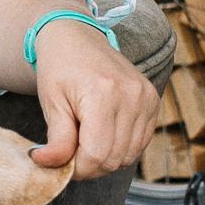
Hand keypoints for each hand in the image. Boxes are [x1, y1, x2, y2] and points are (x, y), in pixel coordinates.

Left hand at [29, 18, 157, 177]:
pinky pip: (140, 142)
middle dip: (89, 165)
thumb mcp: (51, 103)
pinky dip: (121, 147)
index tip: (60, 163)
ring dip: (106, 158)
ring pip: (129, 155)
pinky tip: (102, 134)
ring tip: (84, 142)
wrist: (77, 36)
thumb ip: (57, 140)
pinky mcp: (153, 101)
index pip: (96, 154)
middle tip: (69, 153)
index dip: (77, 168)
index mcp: (104, 94)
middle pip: (114, 158)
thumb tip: (52, 168)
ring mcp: (146, 98)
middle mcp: (131, 96)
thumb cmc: (59, 67)